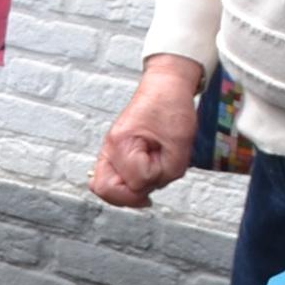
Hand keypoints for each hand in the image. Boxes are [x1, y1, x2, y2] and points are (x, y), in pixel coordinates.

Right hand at [90, 57, 204, 209]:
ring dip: (127, 191)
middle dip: (130, 197)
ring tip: (147, 179)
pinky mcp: (115, 152)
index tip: (164, 167)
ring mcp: (109, 150)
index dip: (154, 179)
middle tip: (149, 193)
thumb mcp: (180, 145)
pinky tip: (140, 179)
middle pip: (104, 189)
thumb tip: (146, 189)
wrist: (165, 87)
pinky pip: (110, 177)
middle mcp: (110, 148)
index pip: (135, 181)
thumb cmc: (171, 109)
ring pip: (104, 186)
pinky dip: (124, 184)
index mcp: (122, 143)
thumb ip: (166, 173)